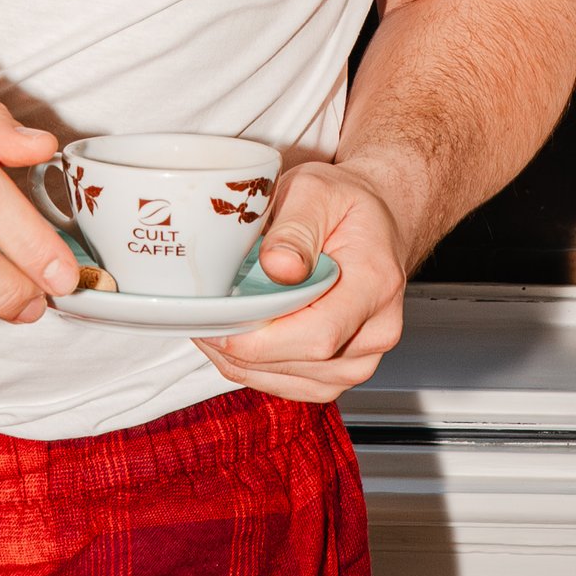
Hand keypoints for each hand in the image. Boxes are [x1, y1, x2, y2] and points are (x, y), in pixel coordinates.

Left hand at [193, 157, 409, 405]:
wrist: (373, 224)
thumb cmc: (344, 206)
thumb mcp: (317, 191)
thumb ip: (296, 227)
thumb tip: (278, 267)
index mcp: (375, 283)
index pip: (318, 335)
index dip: (260, 339)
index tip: (217, 322)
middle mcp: (376, 330)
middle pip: (299, 362)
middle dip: (240, 345)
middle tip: (199, 315)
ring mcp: (360, 359)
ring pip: (287, 380)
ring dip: (240, 359)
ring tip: (213, 321)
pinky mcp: (339, 372)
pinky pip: (287, 384)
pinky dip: (251, 366)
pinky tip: (234, 336)